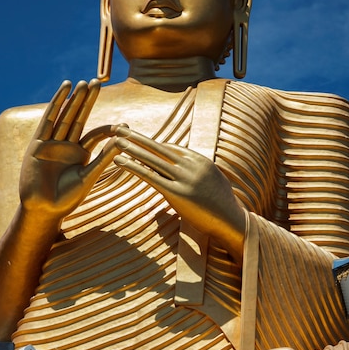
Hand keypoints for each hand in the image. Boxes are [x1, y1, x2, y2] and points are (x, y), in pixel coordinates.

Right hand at [19, 79, 118, 220]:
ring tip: (84, 83)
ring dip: (74, 99)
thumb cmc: (67, 198)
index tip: (124, 125)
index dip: (109, 128)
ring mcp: (52, 143)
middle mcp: (66, 145)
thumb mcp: (89, 176)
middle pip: (79, 117)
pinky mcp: (38, 143)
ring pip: (65, 115)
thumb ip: (104, 158)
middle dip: (88, 100)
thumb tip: (123, 141)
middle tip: (98, 82)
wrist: (43, 210)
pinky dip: (57, 103)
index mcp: (80, 154)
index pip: (95, 134)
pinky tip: (65, 89)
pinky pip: (49, 119)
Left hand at [113, 126, 245, 259]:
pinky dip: (133, 166)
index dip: (151, 143)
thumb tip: (187, 172)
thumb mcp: (212, 182)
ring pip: (152, 159)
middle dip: (137, 137)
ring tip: (115, 141)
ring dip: (132, 148)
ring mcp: (184, 178)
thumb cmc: (222, 205)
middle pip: (158, 147)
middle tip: (119, 128)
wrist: (233, 221)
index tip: (137, 137)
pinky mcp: (177, 193)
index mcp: (199, 160)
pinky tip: (120, 161)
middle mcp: (191, 165)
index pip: (171, 148)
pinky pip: (150, 176)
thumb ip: (198, 173)